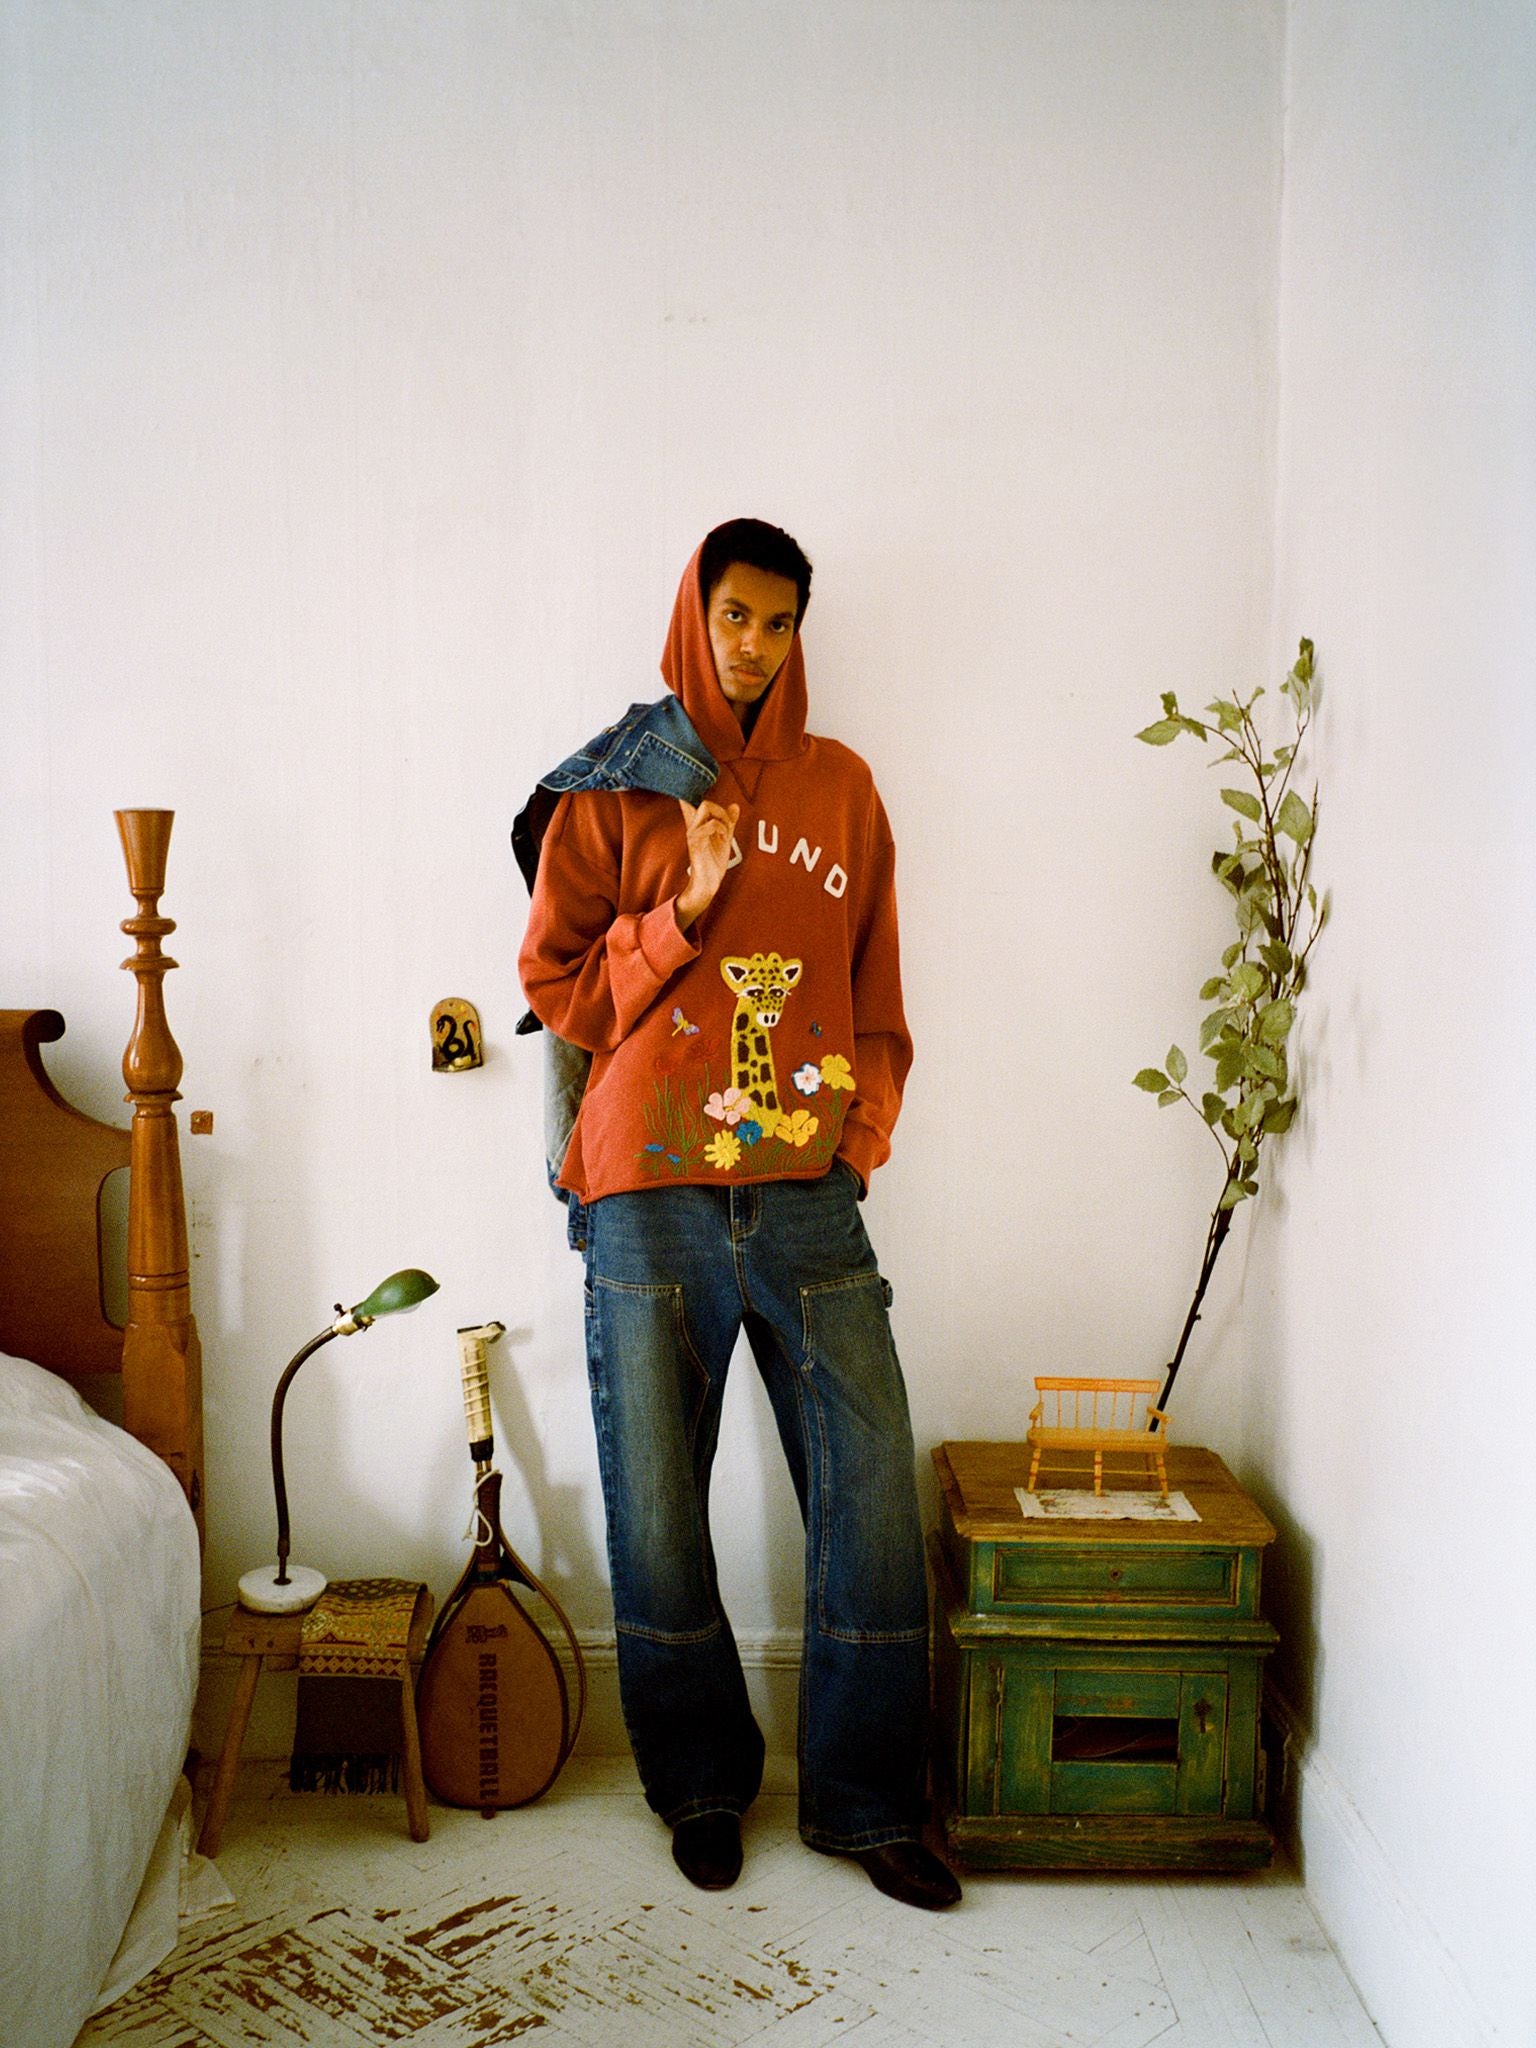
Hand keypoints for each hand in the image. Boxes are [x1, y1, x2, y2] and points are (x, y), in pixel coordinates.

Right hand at [675, 799, 739, 927]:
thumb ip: (729, 822)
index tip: (699, 786)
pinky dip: (721, 828)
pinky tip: (723, 838)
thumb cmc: (712, 862)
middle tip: (728, 825)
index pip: (690, 802)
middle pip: (704, 802)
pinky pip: (710, 825)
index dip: (692, 791)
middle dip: (721, 809)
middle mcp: (693, 827)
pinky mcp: (696, 842)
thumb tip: (735, 805)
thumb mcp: (724, 838)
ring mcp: (693, 834)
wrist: (707, 883)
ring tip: (725, 833)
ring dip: (722, 818)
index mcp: (698, 825)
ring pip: (705, 808)